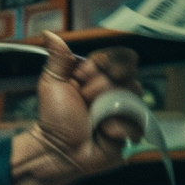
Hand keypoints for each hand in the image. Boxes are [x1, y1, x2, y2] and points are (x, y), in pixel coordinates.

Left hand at [11, 32, 141, 184]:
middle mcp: (116, 90)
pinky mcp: (133, 129)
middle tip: (84, 101)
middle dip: (100, 88)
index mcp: (98, 76)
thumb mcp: (52, 83)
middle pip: (127, 75)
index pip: (117, 57)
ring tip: (92, 118)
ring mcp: (126, 108)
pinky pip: (135, 120)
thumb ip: (58, 58)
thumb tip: (49, 34)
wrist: (58, 150)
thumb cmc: (55, 118)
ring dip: (108, 107)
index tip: (81, 77)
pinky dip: (116, 127)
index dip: (102, 66)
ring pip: (134, 96)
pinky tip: (103, 132)